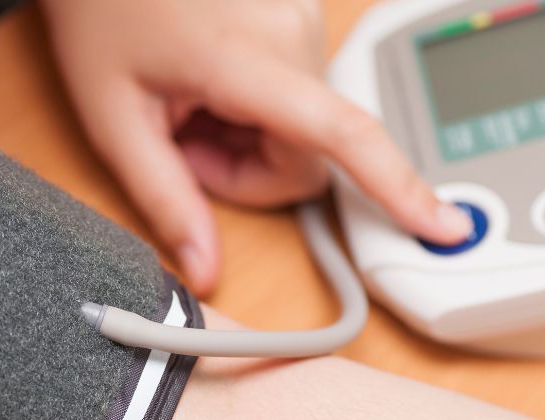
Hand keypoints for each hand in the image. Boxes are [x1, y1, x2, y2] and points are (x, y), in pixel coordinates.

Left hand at [40, 0, 472, 294]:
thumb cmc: (101, 12)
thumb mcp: (116, 119)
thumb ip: (166, 201)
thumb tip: (204, 268)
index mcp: (250, 56)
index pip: (344, 134)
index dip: (398, 188)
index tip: (442, 225)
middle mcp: (296, 33)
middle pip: (307, 157)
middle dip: (247, 172)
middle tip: (184, 141)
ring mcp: (301, 21)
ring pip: (302, 131)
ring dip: (248, 139)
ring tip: (190, 103)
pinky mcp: (298, 19)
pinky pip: (297, 97)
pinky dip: (254, 110)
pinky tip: (208, 84)